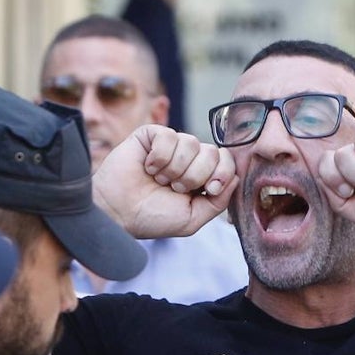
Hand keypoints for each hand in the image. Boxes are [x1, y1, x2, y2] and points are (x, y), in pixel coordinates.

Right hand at [92, 125, 237, 238]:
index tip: (208, 190)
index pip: (227, 161)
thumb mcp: (192, 219)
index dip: (222, 173)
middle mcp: (189, 159)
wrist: (118, 213)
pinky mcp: (152, 135)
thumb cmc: (153, 218)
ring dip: (174, 169)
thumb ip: (218, 202)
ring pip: (191, 143)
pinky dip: (159, 157)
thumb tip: (236, 176)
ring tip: (158, 180)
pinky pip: (169, 136)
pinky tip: (148, 167)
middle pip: (212, 152)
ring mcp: (171, 145)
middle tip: (174, 188)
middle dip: (195, 176)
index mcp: (202, 177)